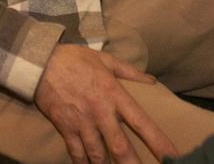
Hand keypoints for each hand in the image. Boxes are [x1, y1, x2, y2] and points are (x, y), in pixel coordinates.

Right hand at [34, 45, 176, 163]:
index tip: (173, 158)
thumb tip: (152, 81)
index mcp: (115, 95)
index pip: (142, 124)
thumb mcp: (105, 60)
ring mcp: (82, 122)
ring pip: (98, 155)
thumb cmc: (74, 59)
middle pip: (121, 148)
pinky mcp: (65, 127)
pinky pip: (76, 152)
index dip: (159, 143)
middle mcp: (101, 113)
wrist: (40, 61)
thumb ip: (130, 72)